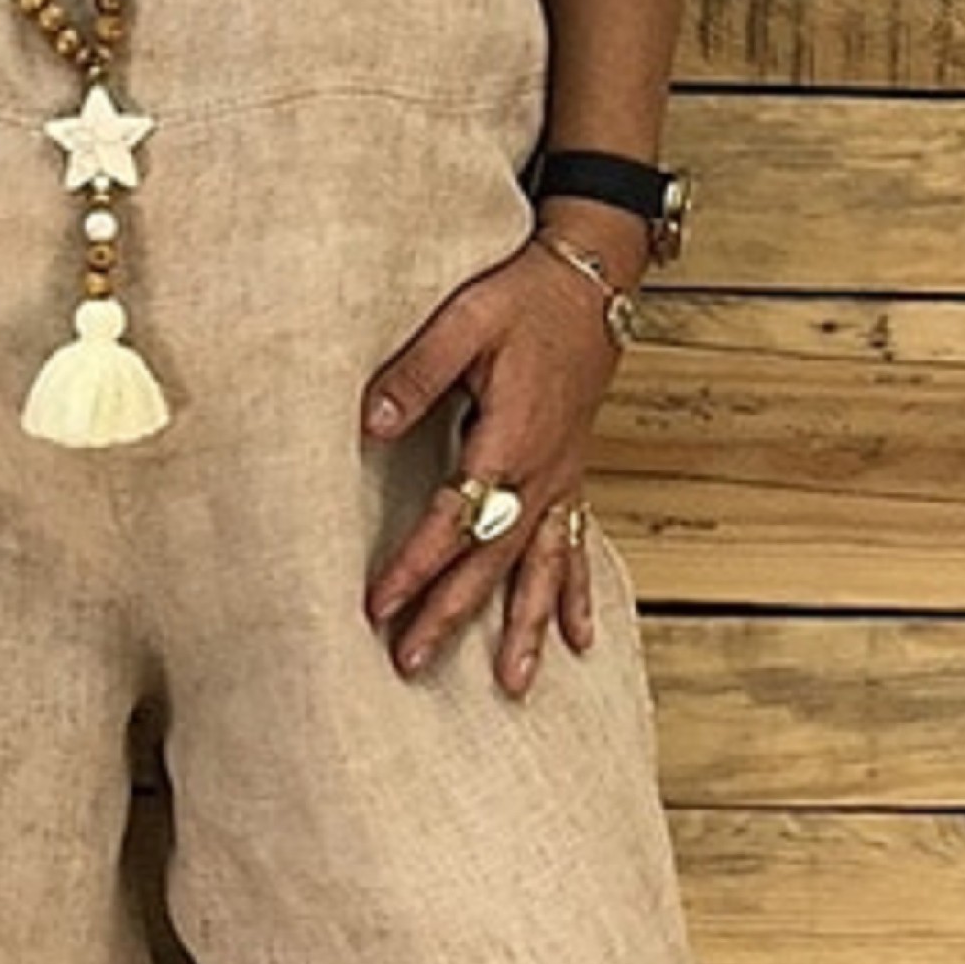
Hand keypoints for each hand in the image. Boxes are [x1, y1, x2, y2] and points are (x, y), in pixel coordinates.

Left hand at [359, 230, 627, 695]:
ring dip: (527, 629)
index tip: (378, 605)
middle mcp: (543, 471)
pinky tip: (581, 642)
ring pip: (541, 568)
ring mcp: (563, 478)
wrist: (594, 277)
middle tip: (411, 663)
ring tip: (514, 685)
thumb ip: (417, 371)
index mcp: (511, 436)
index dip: (416, 565)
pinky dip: (577, 597)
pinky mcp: (572, 475)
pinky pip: (575, 548)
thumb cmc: (525, 294)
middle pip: (492, 559)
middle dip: (452, 614)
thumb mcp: (465, 318)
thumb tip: (370, 424)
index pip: (455, 517)